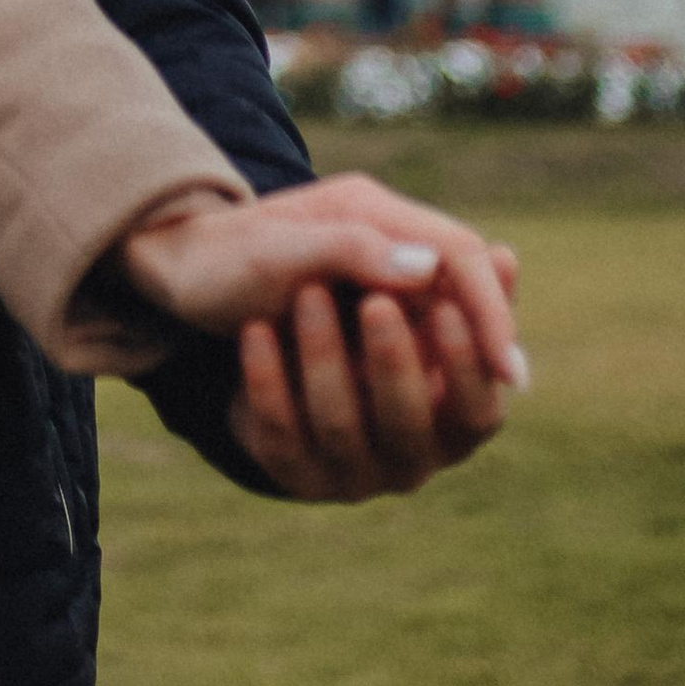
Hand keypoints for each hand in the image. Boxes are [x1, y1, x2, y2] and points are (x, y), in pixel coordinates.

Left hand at [188, 174, 524, 500]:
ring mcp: (349, 453)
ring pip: (348, 429)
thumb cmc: (295, 247)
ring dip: (327, 359)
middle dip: (399, 364)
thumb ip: (390, 250)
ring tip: (304, 294)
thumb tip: (464, 262)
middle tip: (375, 303)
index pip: (483, 399)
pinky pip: (282, 435)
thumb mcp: (334, 225)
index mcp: (435, 378)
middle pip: (421, 426)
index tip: (450, 315)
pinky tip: (254, 333)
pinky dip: (269, 381)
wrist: (201, 280)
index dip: (481, 364)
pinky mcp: (293, 460)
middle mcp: (403, 428)